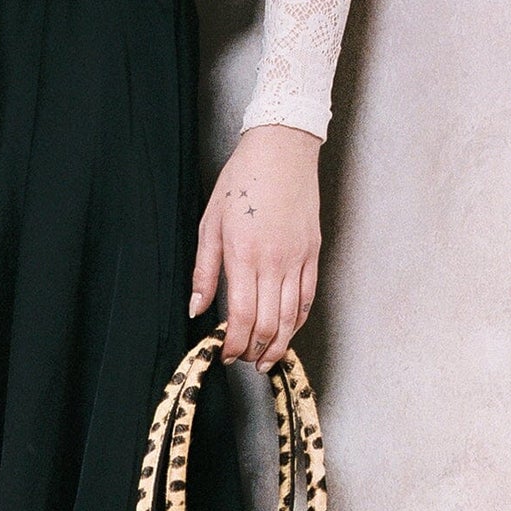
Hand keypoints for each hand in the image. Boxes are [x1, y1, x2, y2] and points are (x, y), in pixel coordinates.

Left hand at [189, 124, 321, 369]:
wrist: (282, 148)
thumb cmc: (242, 180)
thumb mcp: (210, 224)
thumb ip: (205, 271)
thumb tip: (197, 308)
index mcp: (244, 255)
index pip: (242, 316)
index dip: (234, 344)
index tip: (226, 355)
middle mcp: (274, 261)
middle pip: (268, 324)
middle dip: (254, 351)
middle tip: (244, 362)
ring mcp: (297, 258)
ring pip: (291, 317)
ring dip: (278, 344)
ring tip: (265, 359)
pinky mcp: (312, 252)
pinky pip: (307, 298)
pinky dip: (297, 321)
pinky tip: (286, 331)